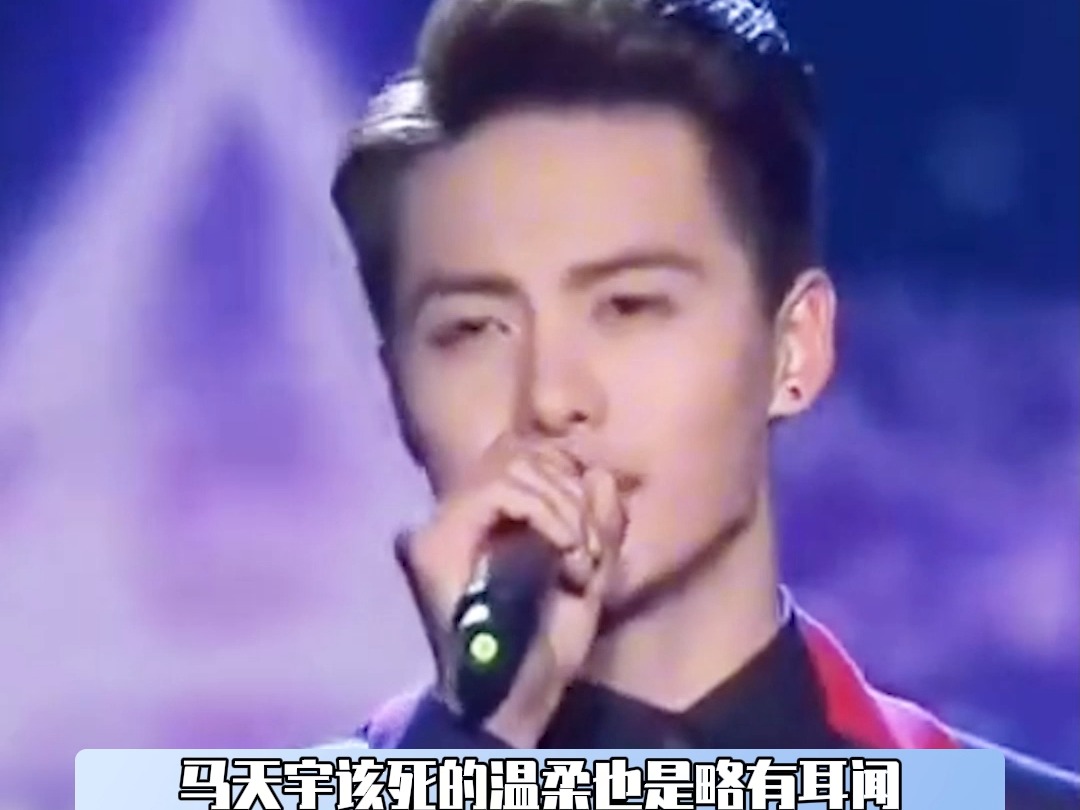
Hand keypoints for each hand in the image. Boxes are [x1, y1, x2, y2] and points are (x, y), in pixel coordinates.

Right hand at [394, 435, 626, 745]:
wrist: (517, 702)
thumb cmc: (550, 645)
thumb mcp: (591, 573)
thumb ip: (598, 521)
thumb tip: (598, 471)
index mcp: (486, 521)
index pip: (523, 456)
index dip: (568, 477)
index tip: (593, 532)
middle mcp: (454, 516)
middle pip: (518, 452)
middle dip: (571, 492)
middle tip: (590, 549)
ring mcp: (438, 526)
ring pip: (512, 465)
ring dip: (564, 508)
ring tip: (580, 560)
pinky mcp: (435, 541)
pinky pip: (501, 490)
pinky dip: (547, 513)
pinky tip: (566, 552)